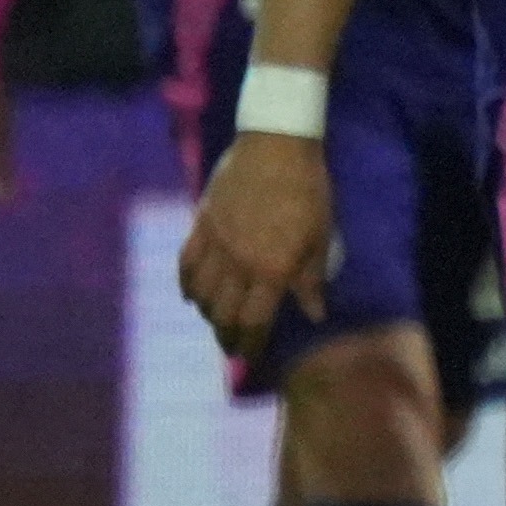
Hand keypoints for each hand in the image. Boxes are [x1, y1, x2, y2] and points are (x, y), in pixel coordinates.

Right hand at [175, 130, 332, 360]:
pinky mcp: (200, 226)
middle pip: (223, 314)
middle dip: (227, 336)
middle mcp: (238, 264)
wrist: (276, 147)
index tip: (251, 358)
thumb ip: (312, 279)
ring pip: (201, 294)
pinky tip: (192, 296)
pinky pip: (185, 264)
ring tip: (217, 324)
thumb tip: (314, 314)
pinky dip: (186, 286)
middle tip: (233, 347)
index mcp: (272, 269)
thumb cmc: (308, 191)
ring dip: (207, 314)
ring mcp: (215, 245)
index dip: (252, 345)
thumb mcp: (320, 236)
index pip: (255, 321)